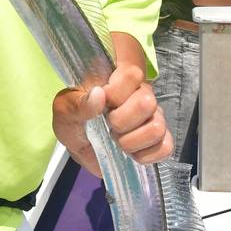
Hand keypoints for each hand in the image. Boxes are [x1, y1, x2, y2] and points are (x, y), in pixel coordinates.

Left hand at [52, 66, 172, 173]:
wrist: (81, 146)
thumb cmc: (74, 120)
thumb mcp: (64, 110)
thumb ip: (78, 103)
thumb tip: (99, 95)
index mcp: (120, 81)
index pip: (132, 74)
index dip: (115, 93)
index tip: (101, 106)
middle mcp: (142, 96)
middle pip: (147, 102)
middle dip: (121, 121)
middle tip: (109, 126)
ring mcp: (153, 118)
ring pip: (156, 127)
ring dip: (131, 141)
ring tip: (118, 141)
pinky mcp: (159, 142)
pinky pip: (165, 147)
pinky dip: (145, 155)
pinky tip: (131, 154)